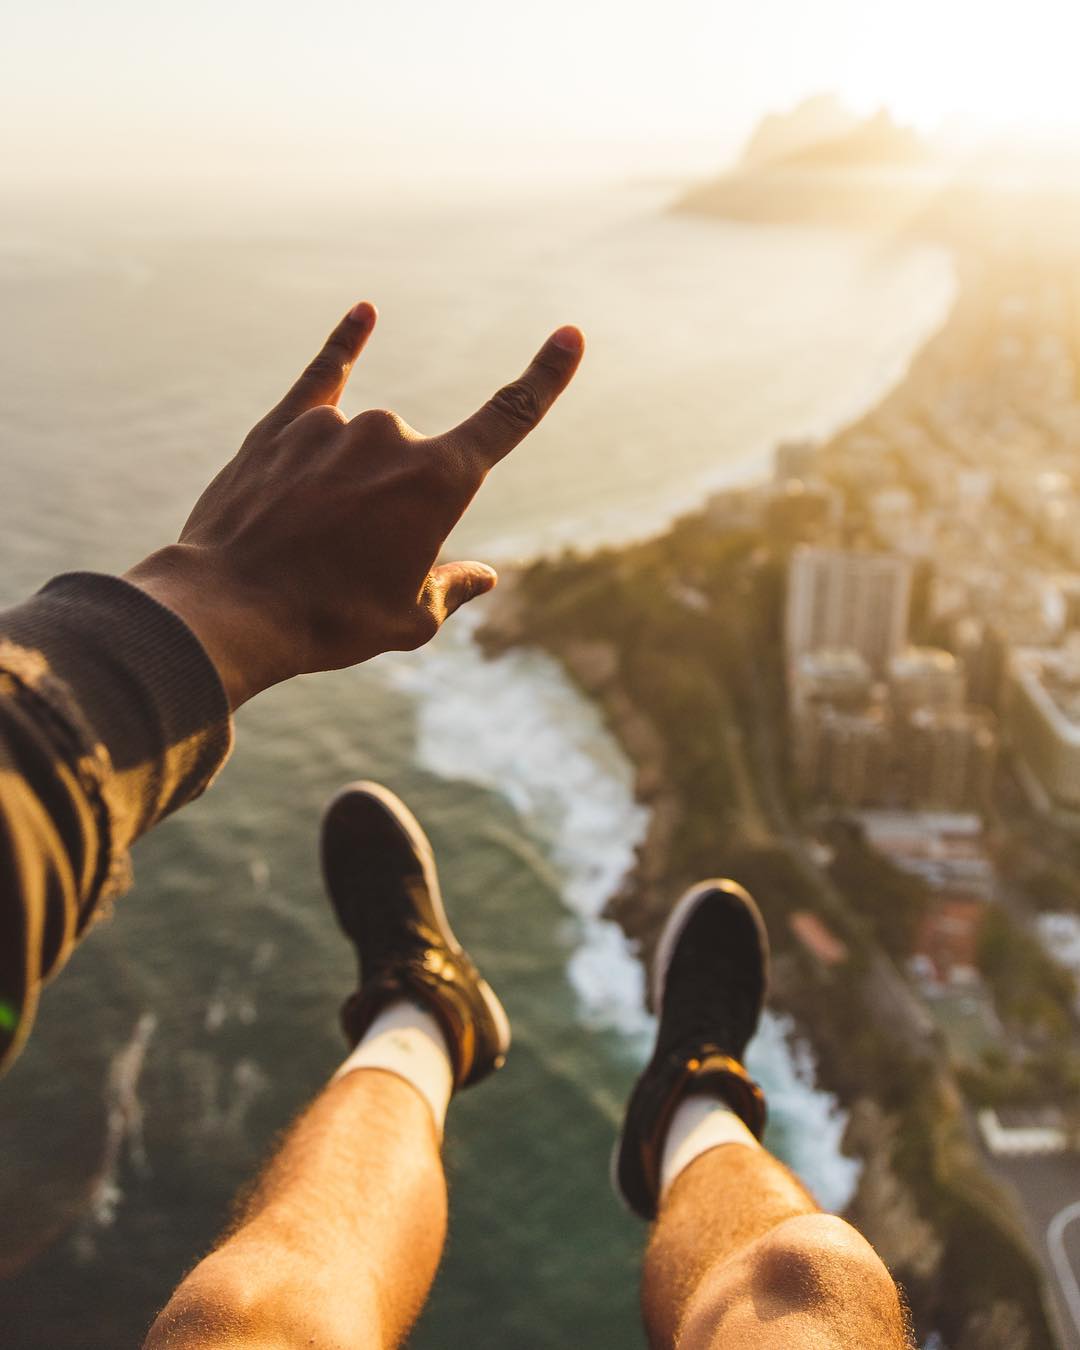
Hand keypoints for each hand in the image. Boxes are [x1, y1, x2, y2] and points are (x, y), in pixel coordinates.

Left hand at [125, 302, 583, 708]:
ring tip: (310, 543)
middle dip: (397, 507)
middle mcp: (391, 437)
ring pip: (365, 447)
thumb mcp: (410, 619)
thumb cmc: (330, 620)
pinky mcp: (284, 424)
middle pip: (418, 461)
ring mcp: (334, 424)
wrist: (231, 608)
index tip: (570, 336)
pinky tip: (364, 315)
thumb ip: (454, 589)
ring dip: (351, 488)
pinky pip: (324, 376)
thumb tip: (484, 576)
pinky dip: (344, 346)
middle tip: (352, 562)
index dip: (546, 377)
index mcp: (440, 481)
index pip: (510, 417)